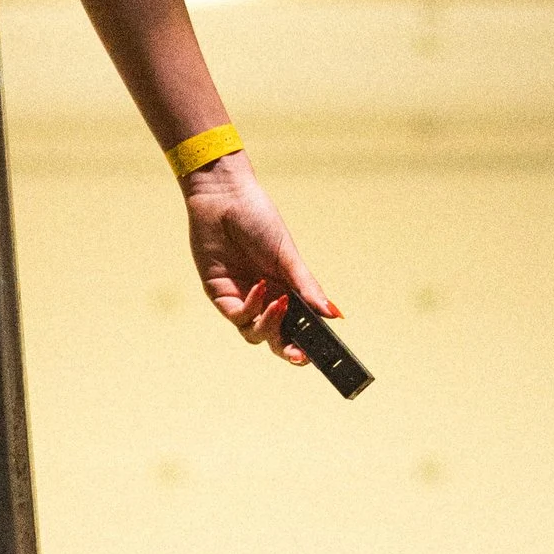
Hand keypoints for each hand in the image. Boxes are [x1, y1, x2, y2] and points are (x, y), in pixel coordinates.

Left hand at [179, 149, 333, 362]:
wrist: (225, 199)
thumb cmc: (258, 220)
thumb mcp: (288, 256)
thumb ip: (308, 287)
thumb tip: (333, 314)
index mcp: (285, 291)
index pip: (297, 328)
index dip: (306, 344)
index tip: (317, 354)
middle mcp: (264, 300)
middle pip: (276, 339)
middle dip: (288, 351)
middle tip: (300, 354)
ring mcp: (241, 299)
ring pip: (254, 333)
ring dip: (270, 325)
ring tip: (280, 304)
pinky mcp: (219, 294)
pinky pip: (237, 315)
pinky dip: (251, 307)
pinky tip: (260, 287)